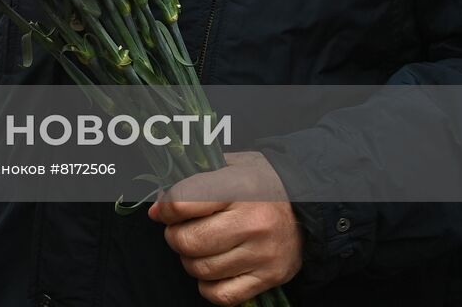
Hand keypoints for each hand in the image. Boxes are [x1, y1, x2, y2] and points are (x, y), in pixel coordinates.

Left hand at [148, 151, 302, 305]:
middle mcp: (253, 223)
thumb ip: (189, 182)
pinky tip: (213, 269)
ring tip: (201, 246)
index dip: (165, 209)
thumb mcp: (225, 166)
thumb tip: (158, 211)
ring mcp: (263, 254)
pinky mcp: (270, 277)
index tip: (166, 210)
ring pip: (202, 270)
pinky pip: (222, 295)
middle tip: (181, 230)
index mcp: (239, 188)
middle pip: (189, 242)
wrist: (304, 203)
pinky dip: (208, 286)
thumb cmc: (255, 182)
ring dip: (190, 260)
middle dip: (175, 237)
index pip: (182, 203)